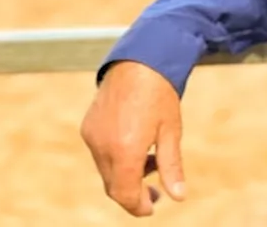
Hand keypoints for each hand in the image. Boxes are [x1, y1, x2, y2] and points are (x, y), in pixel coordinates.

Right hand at [81, 61, 186, 216]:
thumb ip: (172, 167)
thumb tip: (178, 197)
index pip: (125, 194)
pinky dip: (115, 160)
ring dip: (125, 175)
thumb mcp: (171, 131)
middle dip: (132, 194)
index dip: (138, 206)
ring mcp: (92, 136)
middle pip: (113, 187)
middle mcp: (103, 146)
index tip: (153, 205)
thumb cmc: (160, 93)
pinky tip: (136, 145)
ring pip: (106, 171)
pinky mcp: (88, 127)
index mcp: (125, 149)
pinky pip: (99, 154)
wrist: (138, 59)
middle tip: (155, 192)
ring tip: (151, 159)